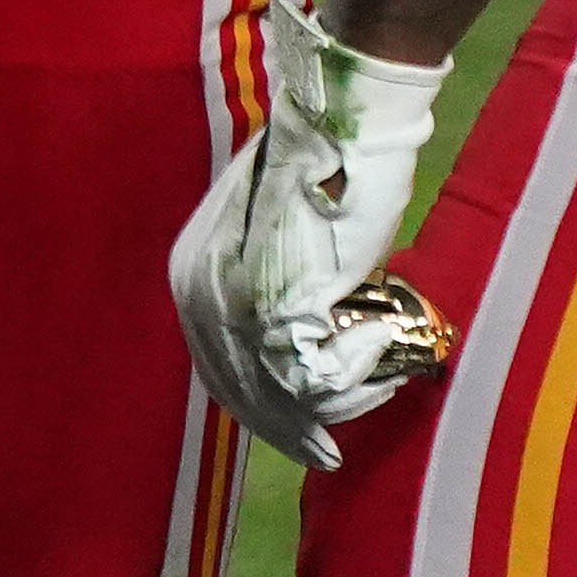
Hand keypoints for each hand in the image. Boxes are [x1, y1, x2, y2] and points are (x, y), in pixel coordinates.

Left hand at [169, 0, 459, 467]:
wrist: (340, 120)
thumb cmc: (326, 170)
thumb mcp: (276, 236)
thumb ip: (273, 289)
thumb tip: (298, 351)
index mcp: (190, 272)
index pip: (218, 368)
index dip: (259, 410)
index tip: (299, 440)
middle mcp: (196, 290)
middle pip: (241, 393)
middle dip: (290, 429)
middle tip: (329, 456)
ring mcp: (230, 300)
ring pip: (280, 394)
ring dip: (339, 401)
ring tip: (384, 378)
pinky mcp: (273, 306)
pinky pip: (313, 378)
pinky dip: (355, 378)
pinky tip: (386, 355)